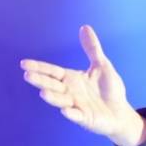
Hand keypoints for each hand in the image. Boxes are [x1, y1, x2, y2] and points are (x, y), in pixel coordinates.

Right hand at [20, 25, 145, 145]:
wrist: (121, 112)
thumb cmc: (110, 90)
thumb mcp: (102, 66)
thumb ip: (92, 49)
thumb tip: (85, 27)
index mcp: (71, 79)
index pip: (52, 71)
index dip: (39, 67)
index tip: (24, 63)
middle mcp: (70, 92)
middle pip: (52, 85)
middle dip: (41, 81)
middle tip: (28, 76)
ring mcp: (77, 106)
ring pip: (62, 101)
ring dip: (53, 98)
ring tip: (43, 93)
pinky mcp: (86, 118)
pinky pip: (78, 116)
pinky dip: (72, 114)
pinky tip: (66, 111)